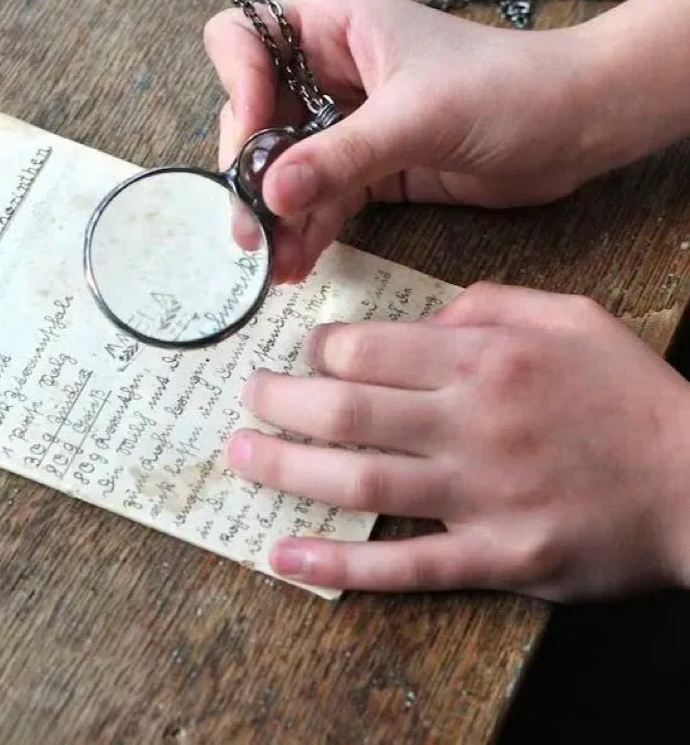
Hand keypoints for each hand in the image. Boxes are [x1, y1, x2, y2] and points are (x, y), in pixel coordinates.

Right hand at [204, 0, 606, 282]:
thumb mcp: (418, 118)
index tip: (255, 141)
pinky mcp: (371, 170)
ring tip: (276, 264)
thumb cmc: (510, 90)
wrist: (574, 129)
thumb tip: (271, 194)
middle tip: (253, 229)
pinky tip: (301, 261)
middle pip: (260, 118)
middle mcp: (334, 75)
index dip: (238, 83)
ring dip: (279, 216)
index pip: (248, 37)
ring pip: (289, 169)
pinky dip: (311, 230)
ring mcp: (350, 126)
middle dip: (253, 174)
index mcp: (338, 31)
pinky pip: (324, 200)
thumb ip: (341, 156)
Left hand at [225, 283, 689, 599]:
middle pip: (347, 412)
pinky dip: (338, 565)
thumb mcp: (570, 316)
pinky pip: (404, 566)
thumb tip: (421, 314)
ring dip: (287, 469)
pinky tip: (284, 558)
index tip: (304, 355)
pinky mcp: (496, 558)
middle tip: (247, 397)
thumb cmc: (628, 393)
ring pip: (359, 483)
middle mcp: (473, 423)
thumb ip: (490, 304)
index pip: (370, 350)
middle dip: (281, 402)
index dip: (321, 351)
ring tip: (240, 455)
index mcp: (487, 359)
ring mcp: (481, 496)